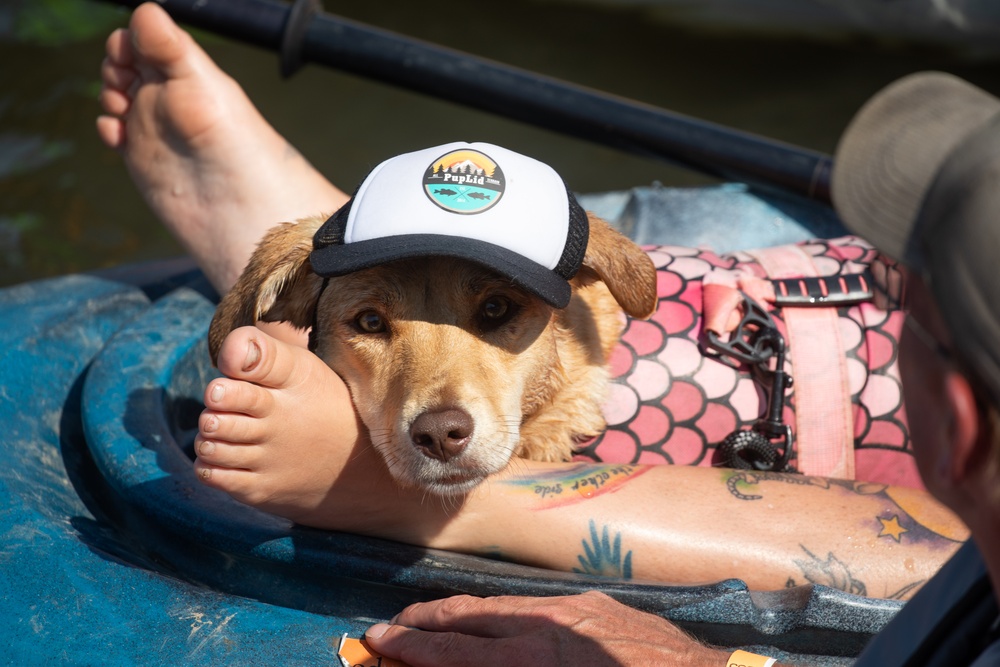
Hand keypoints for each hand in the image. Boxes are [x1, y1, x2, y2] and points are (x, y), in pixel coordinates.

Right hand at [364, 591, 727, 666]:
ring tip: (429, 621)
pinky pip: (535, 604)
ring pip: (503, 606)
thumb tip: (475, 663)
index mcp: (539, 659)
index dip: (416, 649)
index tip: (379, 643)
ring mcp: (576, 611)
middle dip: (427, 623)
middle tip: (389, 627)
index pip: (461, 652)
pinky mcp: (597, 605)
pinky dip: (502, 612)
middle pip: (473, 618)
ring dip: (461, 614)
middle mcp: (551, 627)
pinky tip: (490, 620)